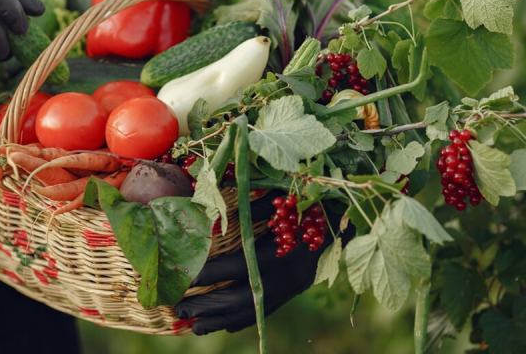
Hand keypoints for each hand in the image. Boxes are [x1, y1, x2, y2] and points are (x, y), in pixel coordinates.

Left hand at [175, 195, 353, 334]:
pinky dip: (243, 319)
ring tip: (196, 326)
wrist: (347, 217)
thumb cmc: (310, 200)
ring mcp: (292, 286)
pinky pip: (267, 311)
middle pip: (240, 298)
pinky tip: (225, 325)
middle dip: (207, 304)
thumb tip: (215, 209)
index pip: (234, 268)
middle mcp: (284, 275)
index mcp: (278, 251)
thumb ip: (249, 206)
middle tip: (179, 307)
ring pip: (253, 311)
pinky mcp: (296, 289)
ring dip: (222, 320)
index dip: (206, 275)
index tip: (181, 279)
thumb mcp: (280, 198)